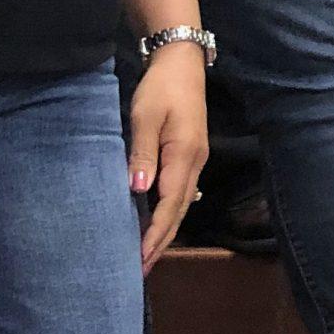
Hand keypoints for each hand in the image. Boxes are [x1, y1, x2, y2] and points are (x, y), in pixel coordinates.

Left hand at [129, 40, 209, 271]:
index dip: (154, 234)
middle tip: (140, 270)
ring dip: (164, 231)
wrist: (182, 64)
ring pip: (181, 205)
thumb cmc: (161, 88)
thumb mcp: (145, 118)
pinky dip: (167, 214)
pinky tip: (155, 222)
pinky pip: (179, 194)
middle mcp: (195, 164)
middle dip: (160, 242)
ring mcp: (195, 161)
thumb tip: (138, 191)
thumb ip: (142, 154)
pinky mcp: (190, 156)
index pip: (169, 205)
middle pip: (179, 212)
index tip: (140, 258)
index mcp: (184, 156)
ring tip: (146, 255)